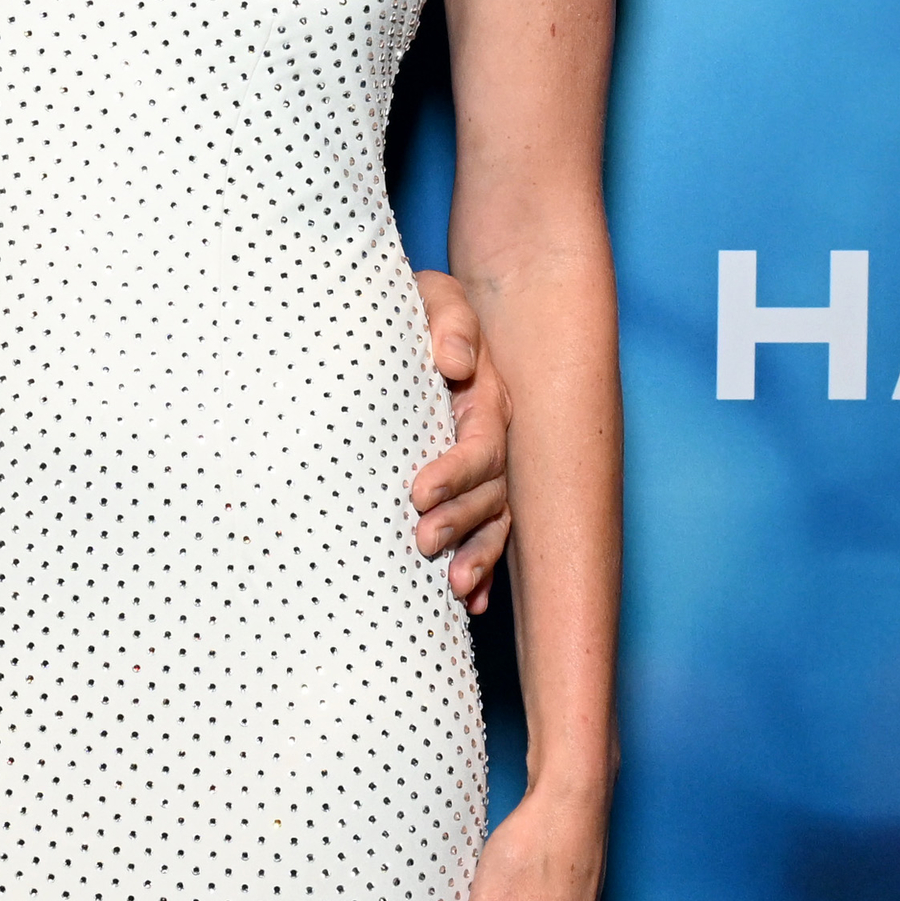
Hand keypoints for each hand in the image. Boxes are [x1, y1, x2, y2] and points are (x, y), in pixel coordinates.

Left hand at [408, 268, 510, 613]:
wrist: (407, 322)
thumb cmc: (416, 309)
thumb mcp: (433, 298)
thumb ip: (448, 321)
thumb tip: (455, 362)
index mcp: (485, 399)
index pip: (480, 446)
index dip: (455, 472)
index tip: (418, 493)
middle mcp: (488, 439)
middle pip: (489, 493)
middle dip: (460, 523)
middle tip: (424, 543)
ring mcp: (480, 468)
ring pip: (493, 522)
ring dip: (477, 556)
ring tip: (455, 589)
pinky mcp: (463, 488)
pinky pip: (484, 533)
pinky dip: (482, 568)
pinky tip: (473, 603)